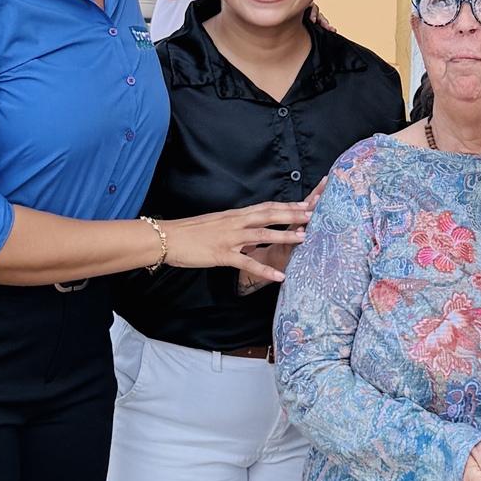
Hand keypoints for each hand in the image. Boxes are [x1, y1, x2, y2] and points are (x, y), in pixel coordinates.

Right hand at [161, 198, 314, 280]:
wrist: (166, 238)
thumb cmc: (189, 232)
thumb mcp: (216, 223)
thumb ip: (234, 224)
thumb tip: (248, 228)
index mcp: (234, 214)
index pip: (266, 207)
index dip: (287, 206)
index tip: (306, 204)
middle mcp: (235, 223)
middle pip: (269, 215)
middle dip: (293, 215)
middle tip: (314, 214)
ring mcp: (230, 238)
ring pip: (262, 235)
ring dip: (284, 236)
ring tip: (304, 238)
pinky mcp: (222, 255)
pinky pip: (247, 263)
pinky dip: (264, 270)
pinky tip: (279, 277)